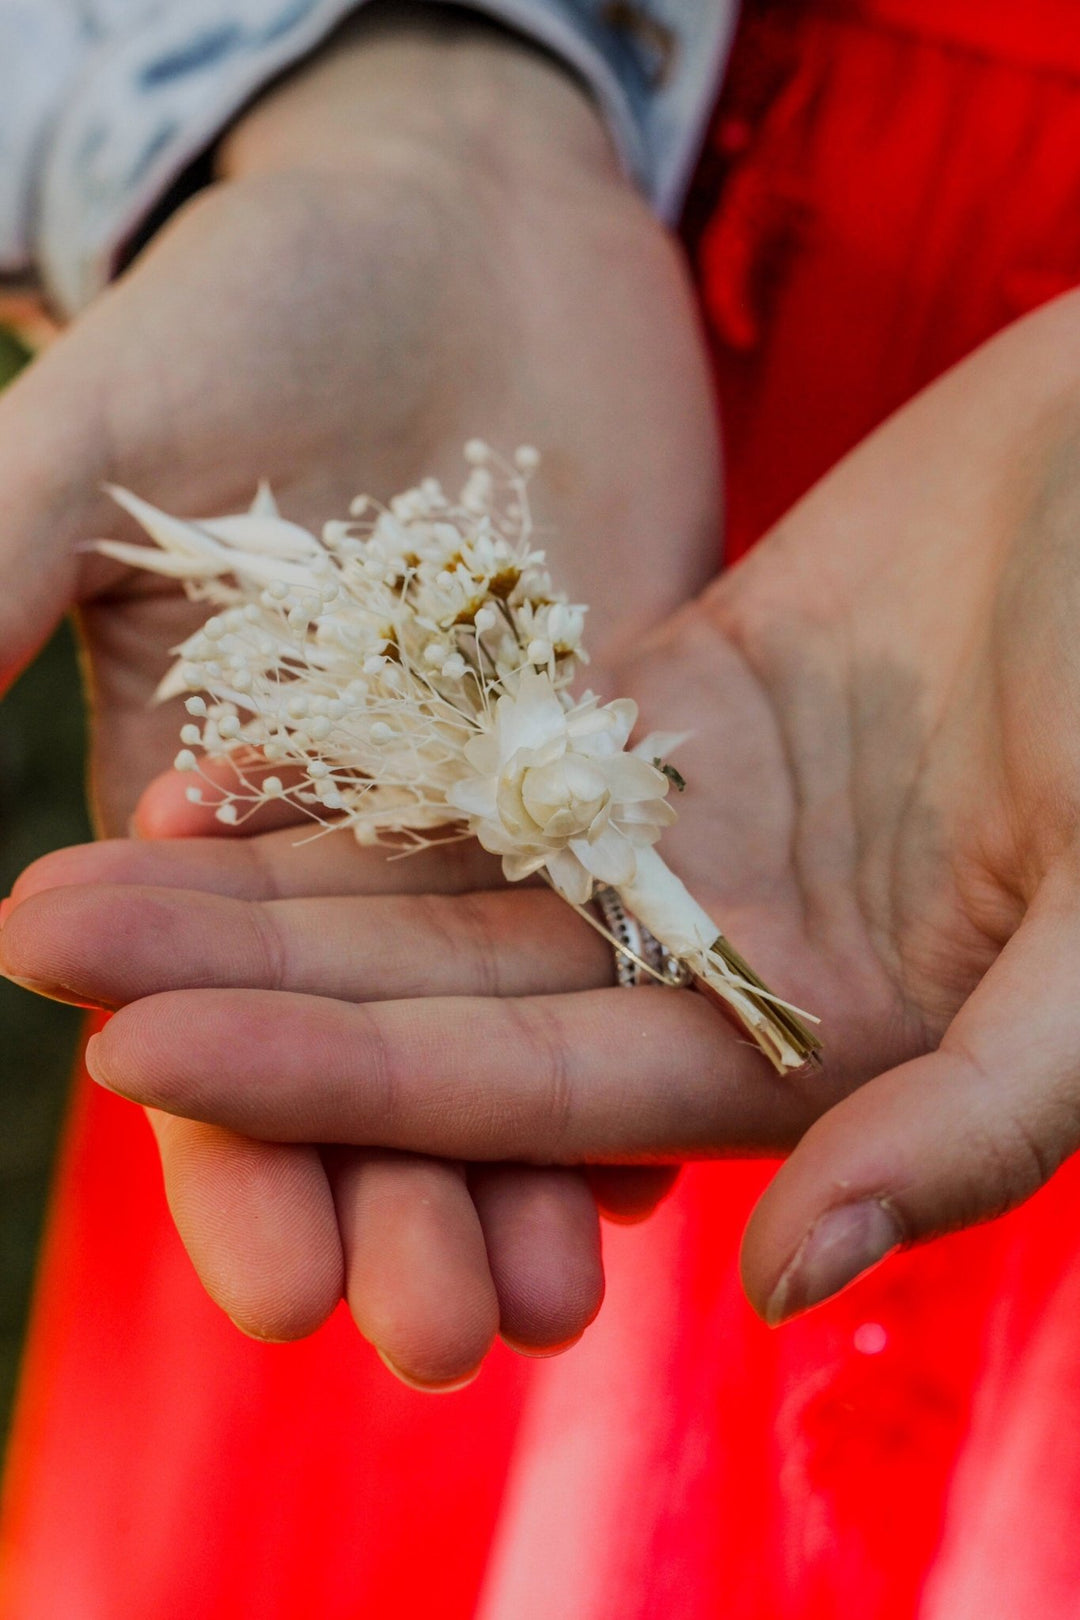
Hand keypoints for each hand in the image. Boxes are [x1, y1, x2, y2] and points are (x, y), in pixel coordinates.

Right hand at [0, 6, 719, 1384]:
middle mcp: (344, 840)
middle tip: (445, 1339)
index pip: (206, 1025)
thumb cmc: (255, 299)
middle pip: (363, 1061)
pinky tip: (665, 1139)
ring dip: (523, 1163)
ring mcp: (484, 805)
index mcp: (198, 806)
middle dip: (394, 1206)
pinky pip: (622, 915)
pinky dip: (635, 1025)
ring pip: (499, 1019)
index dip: (231, 1157)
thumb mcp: (103, 444)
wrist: (456, 218)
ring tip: (565, 1293)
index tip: (270, 1284)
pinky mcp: (606, 751)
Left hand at [12, 289, 1079, 1332]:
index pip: (533, 1090)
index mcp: (822, 1046)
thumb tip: (791, 1279)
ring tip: (73, 872)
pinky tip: (221, 772)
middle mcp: (734, 956)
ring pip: (442, 868)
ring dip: (264, 878)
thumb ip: (983, 1110)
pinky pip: (488, 745)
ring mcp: (695, 827)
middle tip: (37, 945)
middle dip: (243, 978)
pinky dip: (363, 764)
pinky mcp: (678, 700)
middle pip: (445, 987)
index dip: (336, 1078)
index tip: (140, 1051)